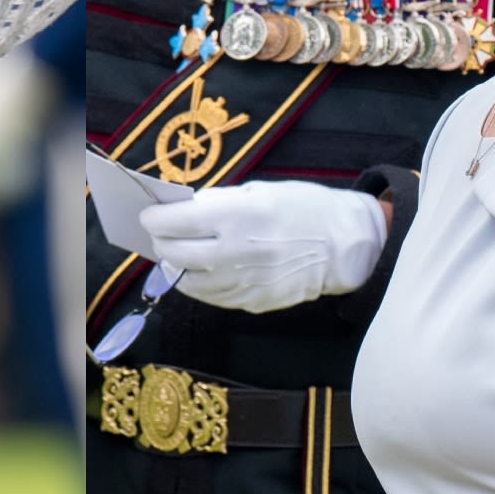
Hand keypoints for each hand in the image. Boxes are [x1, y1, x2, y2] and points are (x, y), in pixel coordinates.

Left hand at [139, 181, 387, 313]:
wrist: (345, 246)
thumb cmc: (303, 208)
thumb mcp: (260, 191)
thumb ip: (219, 203)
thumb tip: (183, 210)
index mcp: (236, 216)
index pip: (174, 222)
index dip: (154, 219)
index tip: (148, 216)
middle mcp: (235, 252)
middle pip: (173, 255)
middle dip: (160, 244)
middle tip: (160, 236)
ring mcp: (243, 283)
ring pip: (188, 282)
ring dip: (176, 267)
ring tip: (177, 254)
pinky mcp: (252, 303)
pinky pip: (212, 297)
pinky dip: (200, 284)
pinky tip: (202, 271)